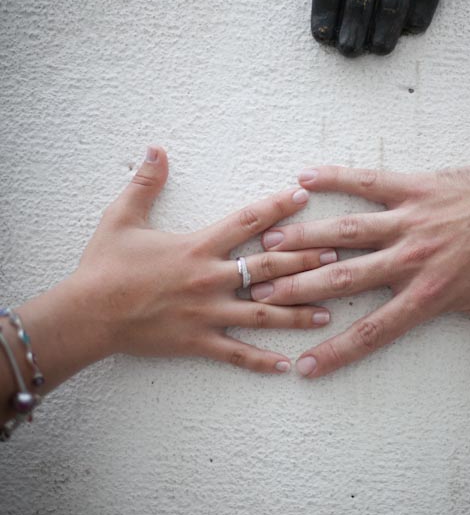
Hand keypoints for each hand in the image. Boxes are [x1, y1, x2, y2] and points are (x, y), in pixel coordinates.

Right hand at [71, 147, 335, 372]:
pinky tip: (286, 365)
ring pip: (263, 314)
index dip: (277, 207)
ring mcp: (207, 313)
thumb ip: (145, 183)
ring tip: (328, 311)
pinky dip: (260, 361)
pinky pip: (235, 354)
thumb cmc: (104, 265)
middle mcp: (210, 279)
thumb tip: (156, 149)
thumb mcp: (121, 217)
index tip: (303, 197)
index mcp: (198, 246)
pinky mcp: (197, 341)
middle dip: (305, 261)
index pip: (247, 221)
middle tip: (338, 256)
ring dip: (297, 313)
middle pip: (269, 269)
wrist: (87, 314)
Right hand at [251, 144, 469, 433]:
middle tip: (261, 295)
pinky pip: (369, 181)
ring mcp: (412, 219)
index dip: (337, 351)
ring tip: (268, 244)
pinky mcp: (418, 187)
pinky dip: (337, 177)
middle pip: (343, 278)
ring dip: (305, 238)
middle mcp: (412, 258)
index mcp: (432, 294)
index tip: (304, 367)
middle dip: (298, 289)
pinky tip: (305, 179)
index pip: (374, 330)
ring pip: (346, 231)